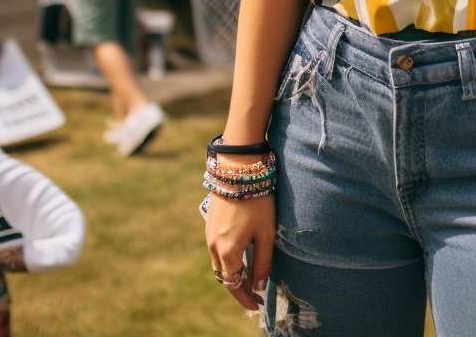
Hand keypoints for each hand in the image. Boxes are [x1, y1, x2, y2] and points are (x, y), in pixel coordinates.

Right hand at [205, 183, 275, 309]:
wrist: (238, 170)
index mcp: (228, 252)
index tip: (256, 305)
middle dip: (239, 286)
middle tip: (255, 292)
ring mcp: (209, 235)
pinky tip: (241, 255)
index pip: (235, 284)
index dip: (245, 297)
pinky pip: (217, 250)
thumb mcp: (266, 233)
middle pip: (225, 276)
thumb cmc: (257, 201)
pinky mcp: (210, 225)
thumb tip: (259, 286)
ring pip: (219, 264)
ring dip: (233, 272)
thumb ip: (263, 262)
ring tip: (250, 276)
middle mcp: (213, 247)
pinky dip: (228, 259)